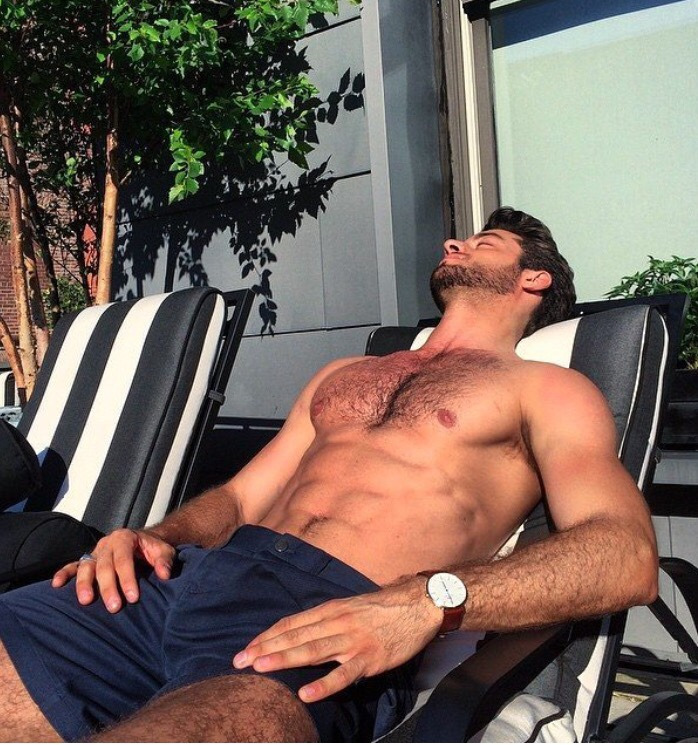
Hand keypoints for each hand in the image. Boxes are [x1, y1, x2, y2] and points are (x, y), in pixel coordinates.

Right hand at [51, 528, 174, 612]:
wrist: (145, 541)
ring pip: (86, 567)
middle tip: (114, 608)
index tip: (133, 597)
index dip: (127, 578)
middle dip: (108, 587)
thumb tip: (165, 575)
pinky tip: (56, 585)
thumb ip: (164, 561)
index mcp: (125, 537)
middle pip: (104, 566)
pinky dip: (64, 574)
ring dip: (84, 584)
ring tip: (86, 601)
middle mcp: (107, 543)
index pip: (124, 559)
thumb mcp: (164, 550)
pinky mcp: (88, 560)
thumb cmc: (153, 549)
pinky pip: (73, 565)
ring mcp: (95, 551)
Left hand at [232, 576, 442, 702]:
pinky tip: (305, 693)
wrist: (418, 604)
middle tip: (239, 660)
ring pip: (313, 650)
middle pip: (295, 635)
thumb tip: (301, 633)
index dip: (267, 635)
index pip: (291, 623)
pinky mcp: (369, 658)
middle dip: (265, 647)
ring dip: (284, 658)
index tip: (246, 648)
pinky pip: (343, 674)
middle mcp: (336, 621)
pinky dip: (324, 684)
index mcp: (330, 609)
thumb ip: (326, 620)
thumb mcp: (349, 607)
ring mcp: (352, 640)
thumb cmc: (382, 608)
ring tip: (260, 667)